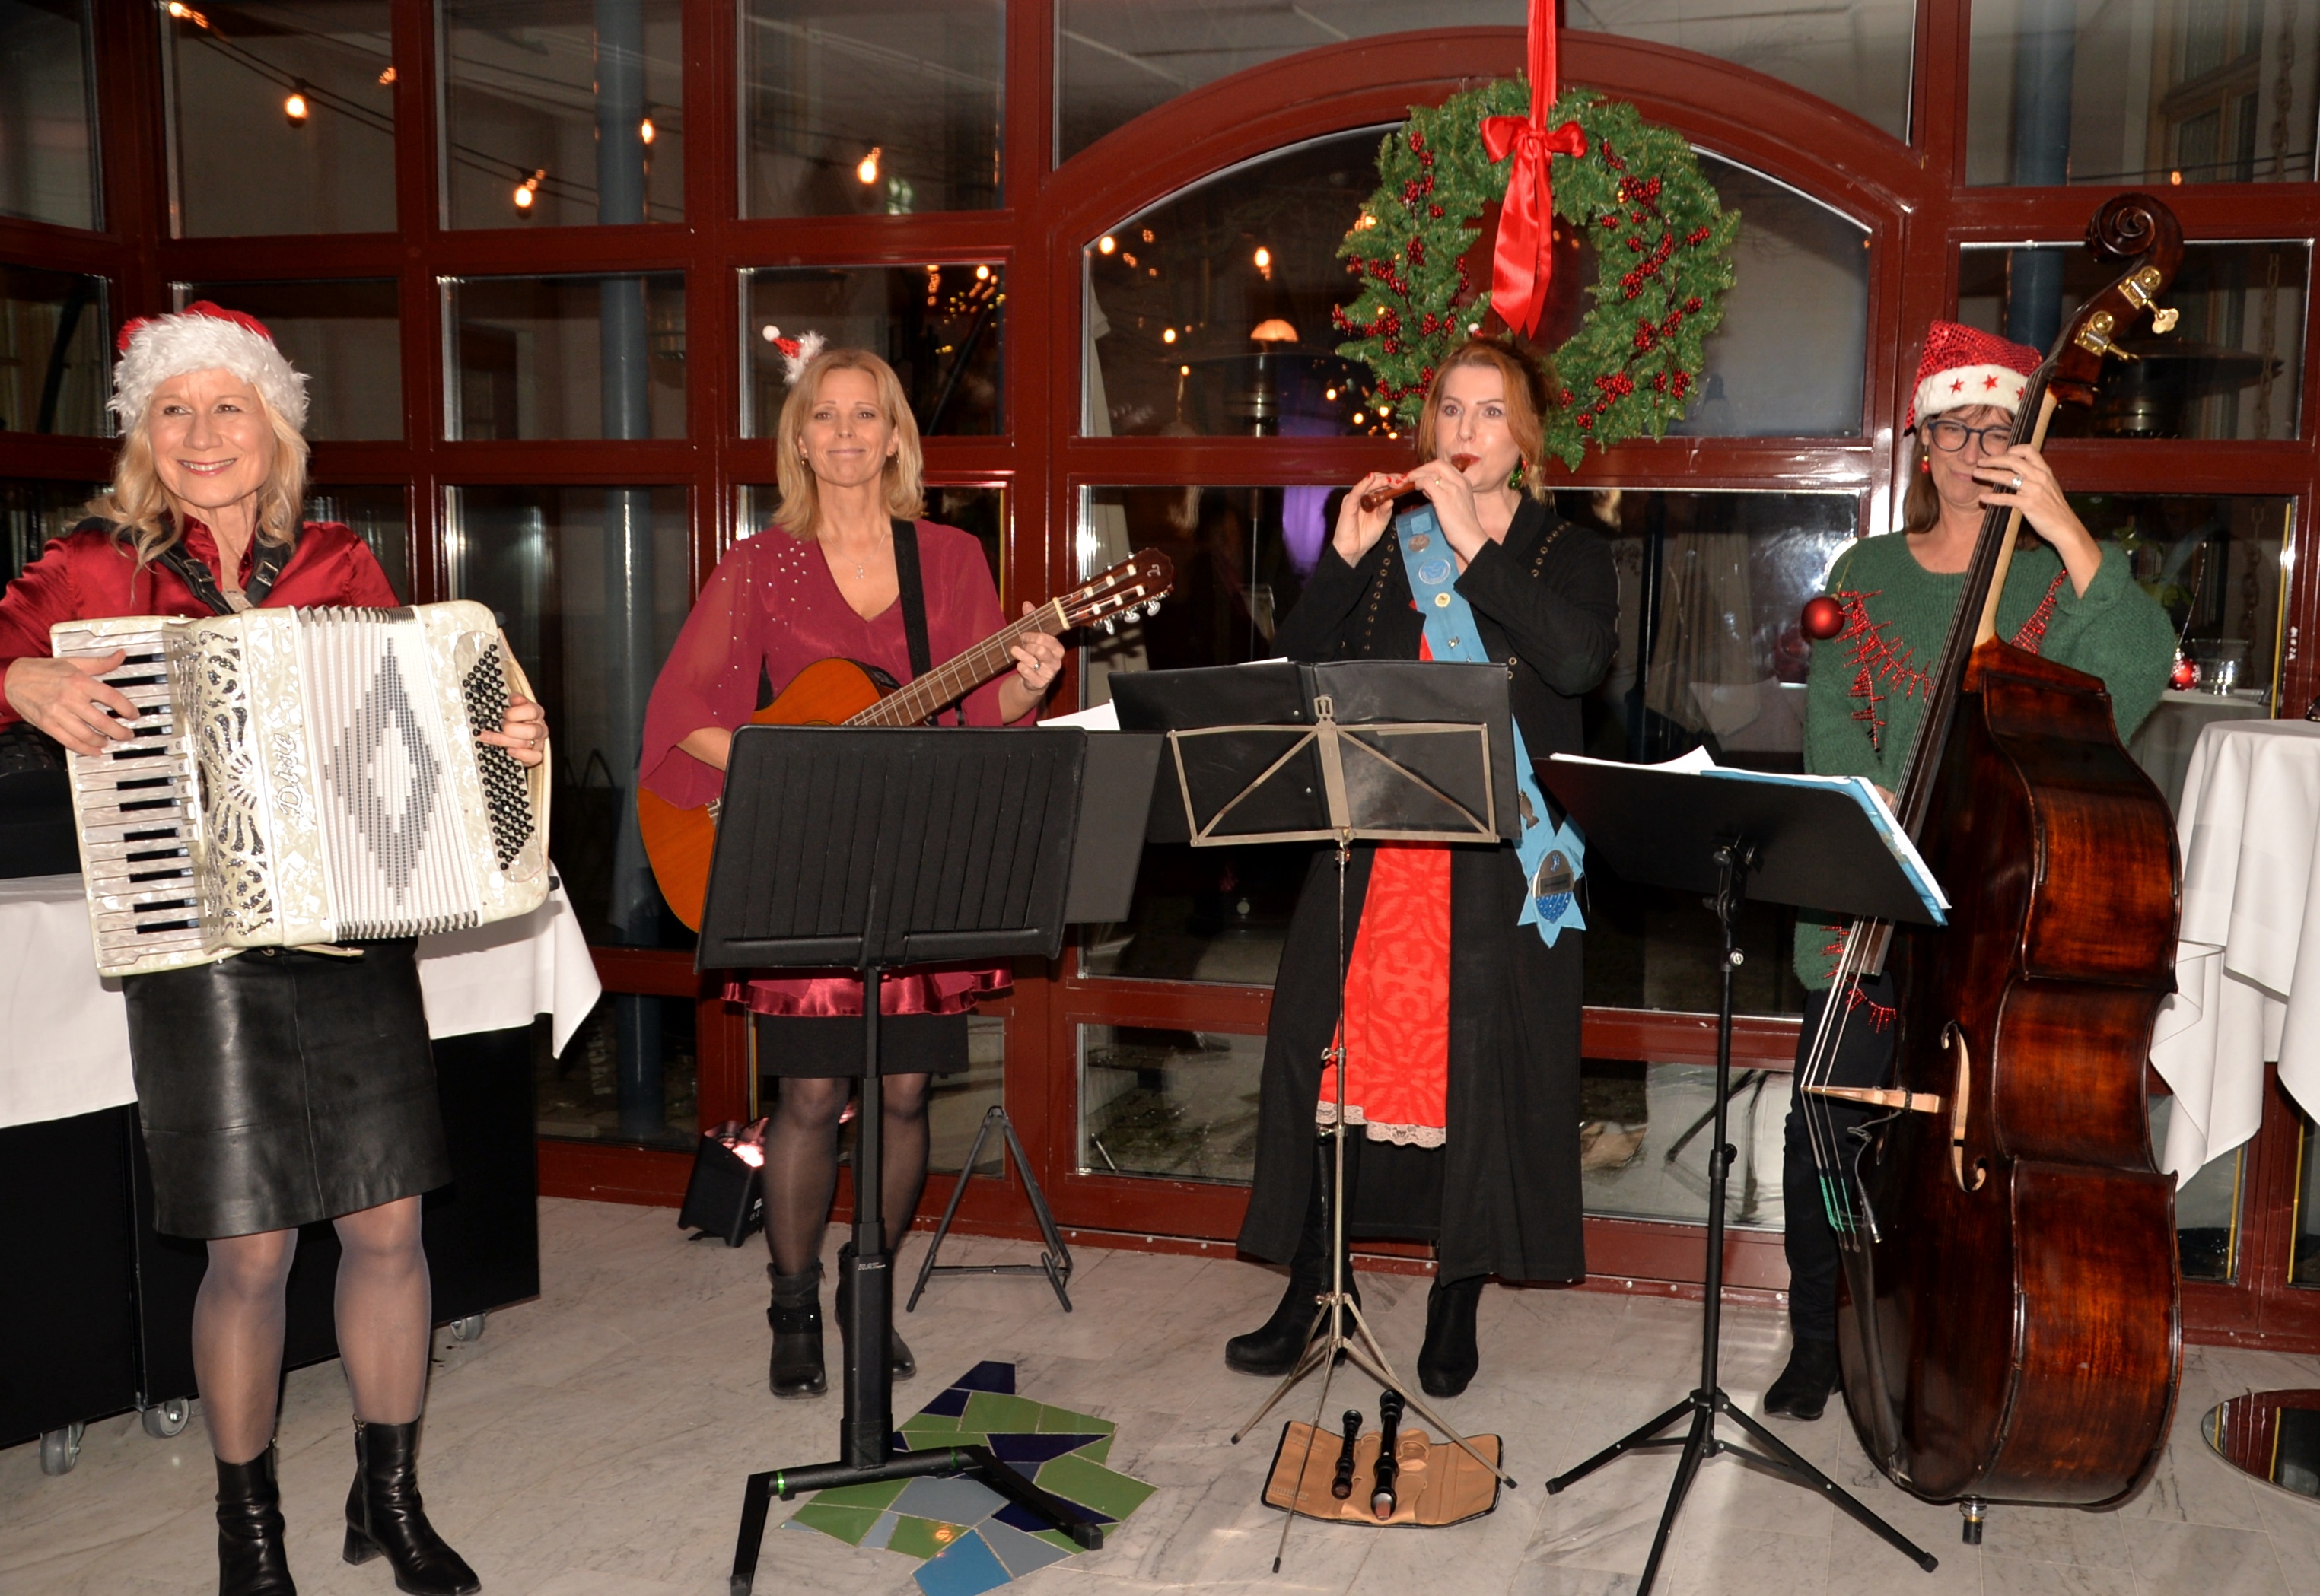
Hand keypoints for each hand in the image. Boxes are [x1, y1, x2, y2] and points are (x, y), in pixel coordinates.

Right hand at [4, 652, 135, 754]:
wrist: (14, 678)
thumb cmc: (45, 670)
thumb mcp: (74, 662)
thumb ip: (100, 663)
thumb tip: (120, 655)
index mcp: (80, 682)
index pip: (112, 698)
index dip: (127, 709)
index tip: (133, 715)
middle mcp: (70, 699)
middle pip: (102, 721)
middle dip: (120, 732)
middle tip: (127, 735)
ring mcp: (58, 714)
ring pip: (87, 734)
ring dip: (102, 741)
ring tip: (110, 740)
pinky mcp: (47, 724)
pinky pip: (69, 741)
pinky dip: (85, 749)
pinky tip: (94, 750)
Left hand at [479, 692, 547, 766]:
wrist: (516, 734)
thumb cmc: (514, 719)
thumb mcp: (513, 706)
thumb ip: (515, 700)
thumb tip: (514, 698)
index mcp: (537, 712)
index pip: (532, 711)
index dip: (515, 713)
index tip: (504, 714)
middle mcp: (540, 728)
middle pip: (531, 731)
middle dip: (510, 729)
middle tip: (501, 727)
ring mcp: (539, 742)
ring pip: (526, 744)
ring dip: (505, 741)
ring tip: (490, 738)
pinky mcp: (536, 755)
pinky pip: (535, 757)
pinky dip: (520, 754)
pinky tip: (509, 750)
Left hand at [1008, 604, 1064, 692]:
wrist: (1032, 680)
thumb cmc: (1034, 655)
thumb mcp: (1034, 638)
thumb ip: (1032, 620)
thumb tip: (1027, 604)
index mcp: (1058, 648)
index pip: (1047, 639)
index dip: (1033, 635)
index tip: (1024, 634)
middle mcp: (1056, 661)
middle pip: (1040, 650)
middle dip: (1027, 645)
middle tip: (1021, 643)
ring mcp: (1049, 674)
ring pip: (1033, 661)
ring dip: (1021, 654)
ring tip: (1015, 651)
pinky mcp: (1041, 683)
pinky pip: (1027, 672)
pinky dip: (1021, 667)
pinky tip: (1019, 665)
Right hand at [1332, 473, 1399, 563]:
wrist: (1352, 550)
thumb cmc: (1364, 536)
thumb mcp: (1381, 522)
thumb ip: (1386, 510)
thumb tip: (1391, 499)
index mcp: (1371, 499)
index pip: (1382, 484)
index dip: (1394, 480)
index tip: (1406, 480)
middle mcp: (1362, 496)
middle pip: (1376, 480)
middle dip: (1391, 478)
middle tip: (1403, 480)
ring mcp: (1355, 498)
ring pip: (1369, 484)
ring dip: (1381, 480)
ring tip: (1393, 480)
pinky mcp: (1348, 504)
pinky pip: (1356, 491)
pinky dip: (1364, 484)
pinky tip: (1371, 478)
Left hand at [1404, 458, 1488, 563]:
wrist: (1469, 536)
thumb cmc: (1462, 524)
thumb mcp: (1457, 502)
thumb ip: (1445, 492)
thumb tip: (1428, 486)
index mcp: (1465, 482)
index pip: (1445, 466)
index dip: (1431, 468)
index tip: (1422, 474)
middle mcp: (1460, 482)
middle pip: (1438, 464)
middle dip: (1423, 468)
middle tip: (1413, 475)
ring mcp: (1452, 488)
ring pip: (1431, 472)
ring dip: (1417, 475)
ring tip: (1410, 481)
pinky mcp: (1443, 497)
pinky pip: (1427, 482)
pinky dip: (1418, 482)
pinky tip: (1416, 488)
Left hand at [1973, 443, 2100, 592]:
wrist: (2066, 527)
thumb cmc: (2056, 508)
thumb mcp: (2049, 487)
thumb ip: (2036, 477)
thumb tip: (2018, 471)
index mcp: (2045, 471)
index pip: (2029, 450)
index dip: (2013, 449)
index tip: (2001, 454)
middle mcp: (2040, 477)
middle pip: (2013, 460)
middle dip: (1994, 460)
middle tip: (1980, 462)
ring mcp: (2034, 490)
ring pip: (2006, 477)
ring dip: (1988, 474)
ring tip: (1976, 474)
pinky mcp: (2028, 505)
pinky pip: (2006, 498)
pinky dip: (1992, 498)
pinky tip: (1982, 498)